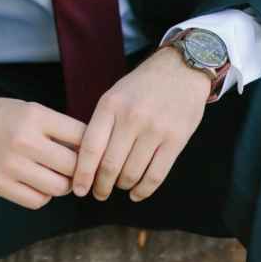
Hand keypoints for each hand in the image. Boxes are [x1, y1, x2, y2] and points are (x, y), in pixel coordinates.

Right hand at [0, 93, 85, 209]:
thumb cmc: (0, 116)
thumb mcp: (29, 109)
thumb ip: (56, 128)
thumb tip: (90, 150)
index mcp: (35, 115)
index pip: (81, 135)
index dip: (93, 145)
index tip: (94, 151)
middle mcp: (24, 139)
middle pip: (73, 165)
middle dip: (81, 170)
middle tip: (79, 169)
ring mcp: (11, 164)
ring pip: (58, 187)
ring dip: (64, 185)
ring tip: (59, 177)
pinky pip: (37, 200)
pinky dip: (44, 195)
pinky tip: (39, 184)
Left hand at [72, 46, 210, 202]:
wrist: (181, 68)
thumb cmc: (143, 85)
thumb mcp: (116, 94)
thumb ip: (102, 123)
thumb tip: (86, 161)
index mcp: (111, 104)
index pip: (90, 147)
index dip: (82, 173)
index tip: (78, 189)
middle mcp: (131, 117)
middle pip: (110, 166)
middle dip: (101, 186)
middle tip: (99, 193)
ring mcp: (155, 129)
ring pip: (131, 174)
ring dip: (122, 186)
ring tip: (120, 185)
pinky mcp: (176, 140)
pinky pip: (155, 176)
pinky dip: (143, 190)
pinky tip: (137, 192)